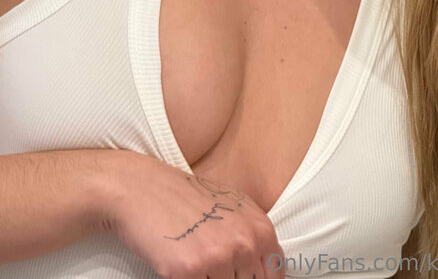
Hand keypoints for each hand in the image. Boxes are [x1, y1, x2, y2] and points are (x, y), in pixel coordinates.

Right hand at [99, 151, 285, 278]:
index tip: (238, 275)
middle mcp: (245, 244)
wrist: (143, 188)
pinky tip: (179, 267)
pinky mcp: (188, 271)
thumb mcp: (233, 208)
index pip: (274, 277)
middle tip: (210, 266)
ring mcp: (218, 258)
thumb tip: (269, 273)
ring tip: (195, 262)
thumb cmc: (187, 199)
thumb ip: (254, 239)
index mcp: (262, 230)